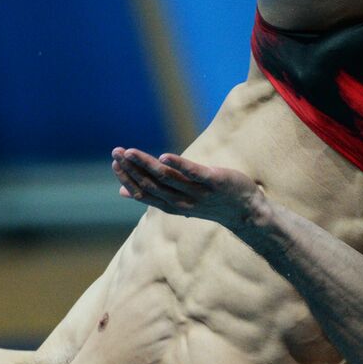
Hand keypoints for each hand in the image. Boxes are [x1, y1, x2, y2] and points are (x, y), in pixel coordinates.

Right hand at [111, 147, 265, 229]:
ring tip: (130, 152)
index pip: (143, 192)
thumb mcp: (180, 200)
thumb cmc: (211, 202)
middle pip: (151, 184)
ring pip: (167, 178)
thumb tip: (122, 192)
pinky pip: (194, 174)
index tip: (114, 163)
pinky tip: (163, 156)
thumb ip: (154, 194)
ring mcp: (198, 192)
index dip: (127, 178)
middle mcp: (182, 200)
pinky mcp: (214, 182)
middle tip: (115, 152)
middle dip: (131, 168)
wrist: (247, 211)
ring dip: (146, 164)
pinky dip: (178, 165)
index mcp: (171, 204)